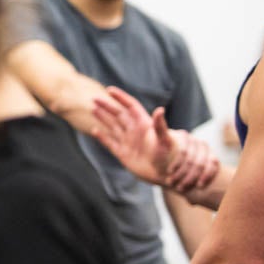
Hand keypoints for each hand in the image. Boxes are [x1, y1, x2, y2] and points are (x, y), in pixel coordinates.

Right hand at [91, 87, 217, 189]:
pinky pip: (110, 142)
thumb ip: (160, 125)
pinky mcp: (123, 154)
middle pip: (119, 114)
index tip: (109, 90)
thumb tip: (160, 109)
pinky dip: (102, 136)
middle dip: (107, 106)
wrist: (166, 174)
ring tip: (93, 109)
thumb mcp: (166, 139)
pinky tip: (95, 130)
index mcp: (144, 124)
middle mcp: (135, 131)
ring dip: (103, 118)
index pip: (130, 106)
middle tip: (94, 98)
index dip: (120, 97)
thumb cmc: (170, 156)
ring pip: (113, 126)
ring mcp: (128, 142)